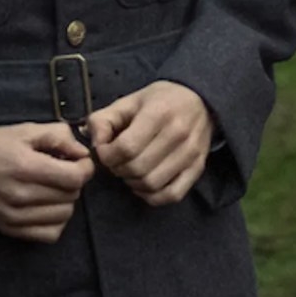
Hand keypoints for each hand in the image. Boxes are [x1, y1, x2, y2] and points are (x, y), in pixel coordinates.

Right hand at [0, 123, 95, 242]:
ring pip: (64, 216)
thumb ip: (58, 136)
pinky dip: (55, 222)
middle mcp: (22, 195)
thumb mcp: (23, 130)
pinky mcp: (9, 228)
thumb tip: (82, 153)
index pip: (75, 178)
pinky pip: (49, 235)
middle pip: (72, 196)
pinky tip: (47, 207)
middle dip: (73, 181)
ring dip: (65, 201)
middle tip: (61, 171)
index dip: (85, 168)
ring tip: (52, 188)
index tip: (78, 162)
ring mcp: (15, 215)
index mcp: (26, 167)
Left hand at [87, 80, 213, 205]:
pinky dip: (153, 196)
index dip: (107, 155)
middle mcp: (178, 134)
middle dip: (118, 169)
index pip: (126, 147)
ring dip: (133, 182)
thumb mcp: (129, 101)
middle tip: (116, 161)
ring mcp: (190, 153)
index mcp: (158, 113)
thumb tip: (95, 144)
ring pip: (152, 184)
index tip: (104, 151)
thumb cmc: (160, 100)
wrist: (200, 100)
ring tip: (130, 171)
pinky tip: (144, 185)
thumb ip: (104, 120)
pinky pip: (172, 195)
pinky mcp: (198, 168)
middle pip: (137, 168)